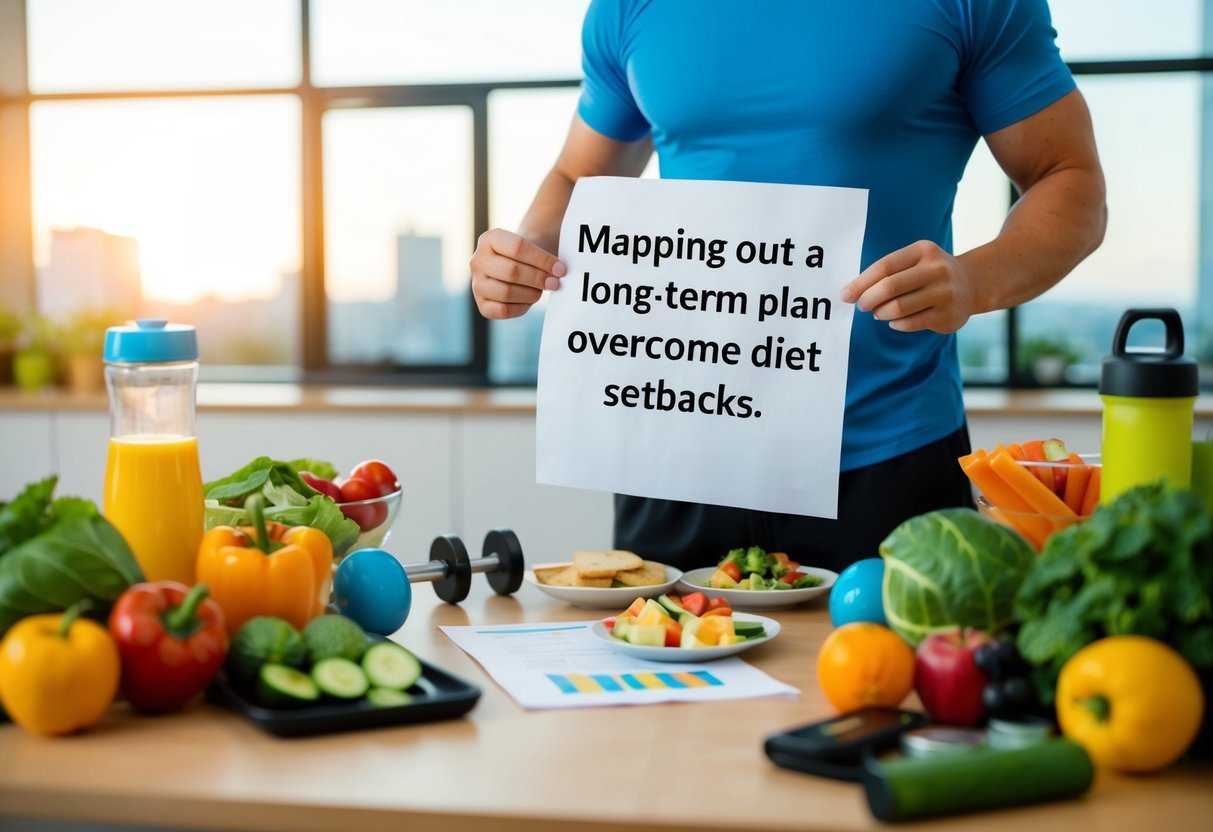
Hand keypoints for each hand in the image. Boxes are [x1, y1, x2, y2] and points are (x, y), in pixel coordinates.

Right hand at [470, 228, 565, 319]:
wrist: (516, 266)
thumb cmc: (527, 256)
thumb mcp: (534, 248)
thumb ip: (543, 258)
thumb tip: (558, 274)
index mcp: (489, 239)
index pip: (517, 247)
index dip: (542, 259)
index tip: (560, 269)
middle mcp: (478, 260)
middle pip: (511, 271)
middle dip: (538, 278)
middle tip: (555, 283)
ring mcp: (477, 284)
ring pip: (506, 292)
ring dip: (531, 293)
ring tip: (540, 290)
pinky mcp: (482, 305)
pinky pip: (503, 310)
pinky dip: (521, 307)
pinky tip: (529, 300)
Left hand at [839, 241, 981, 333]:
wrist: (972, 284)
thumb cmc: (930, 273)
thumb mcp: (914, 260)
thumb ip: (888, 272)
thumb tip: (852, 292)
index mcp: (923, 250)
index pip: (884, 266)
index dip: (861, 282)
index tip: (845, 295)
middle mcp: (936, 269)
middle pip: (890, 287)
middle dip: (868, 299)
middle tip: (861, 306)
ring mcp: (944, 292)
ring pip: (899, 308)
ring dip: (881, 313)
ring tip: (878, 313)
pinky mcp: (947, 315)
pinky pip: (911, 323)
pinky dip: (896, 324)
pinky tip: (894, 321)